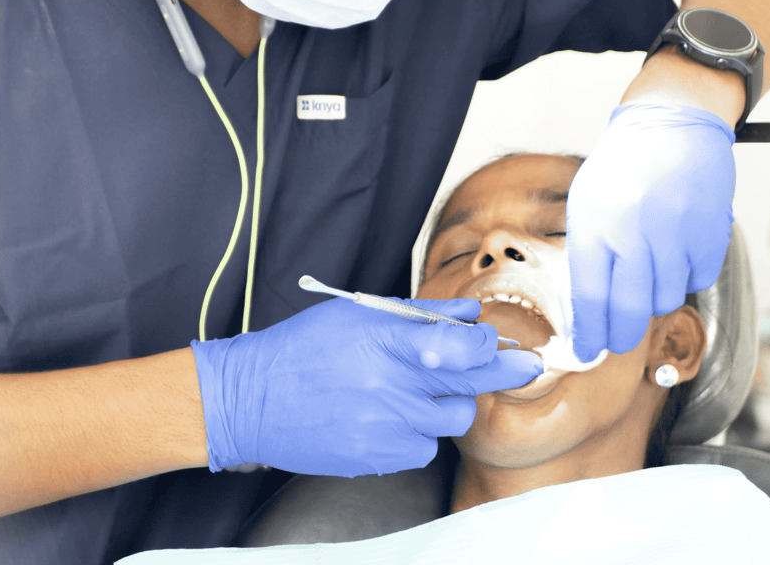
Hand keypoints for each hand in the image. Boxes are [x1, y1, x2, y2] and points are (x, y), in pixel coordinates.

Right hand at [190, 298, 541, 476]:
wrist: (249, 399)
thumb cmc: (300, 350)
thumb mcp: (353, 315)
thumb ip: (416, 314)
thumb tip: (467, 313)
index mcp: (385, 342)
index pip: (465, 346)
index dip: (489, 345)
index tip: (496, 344)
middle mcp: (390, 386)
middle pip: (471, 386)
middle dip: (500, 373)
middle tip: (520, 365)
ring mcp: (384, 426)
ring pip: (452, 421)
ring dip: (444, 405)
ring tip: (412, 391)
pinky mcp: (377, 456)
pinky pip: (424, 449)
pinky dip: (416, 434)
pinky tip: (386, 418)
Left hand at [566, 102, 735, 359]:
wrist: (672, 126)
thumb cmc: (622, 167)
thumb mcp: (586, 204)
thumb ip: (588, 254)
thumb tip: (588, 310)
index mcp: (596, 225)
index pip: (589, 297)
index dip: (589, 332)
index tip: (586, 351)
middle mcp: (635, 233)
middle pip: (630, 310)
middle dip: (620, 335)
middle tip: (616, 342)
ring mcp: (676, 235)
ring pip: (665, 298)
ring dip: (653, 299)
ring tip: (645, 274)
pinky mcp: (710, 235)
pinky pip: (697, 280)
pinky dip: (684, 278)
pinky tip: (674, 254)